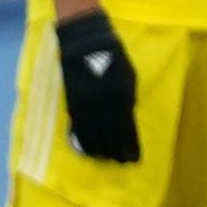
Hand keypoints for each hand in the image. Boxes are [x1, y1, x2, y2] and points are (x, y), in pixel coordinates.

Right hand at [54, 10, 139, 163]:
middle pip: (112, 134)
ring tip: (107, 160)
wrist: (85, 43)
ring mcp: (88, 104)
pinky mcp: (73, 102)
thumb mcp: (128, 75)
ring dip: (101, 149)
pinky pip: (79, 127)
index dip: (131, 144)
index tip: (134, 158)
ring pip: (95, 134)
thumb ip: (128, 97)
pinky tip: (88, 149)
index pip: (128, 127)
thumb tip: (128, 115)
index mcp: (123, 96)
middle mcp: (106, 103)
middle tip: (121, 163)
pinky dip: (84, 140)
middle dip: (118, 150)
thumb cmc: (112, 56)